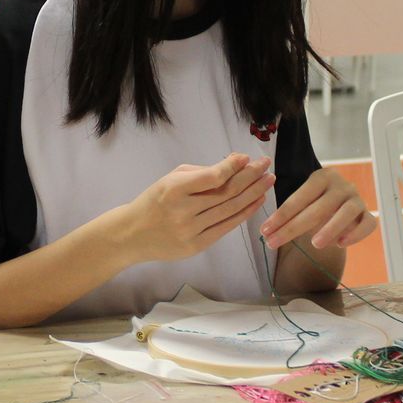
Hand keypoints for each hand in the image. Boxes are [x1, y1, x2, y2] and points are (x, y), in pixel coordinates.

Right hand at [112, 153, 274, 265]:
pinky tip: (257, 201)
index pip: (213, 177)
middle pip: (227, 192)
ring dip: (253, 194)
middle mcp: (184, 211)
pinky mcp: (197, 245)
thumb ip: (201, 172)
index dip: (234, 166)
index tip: (248, 157)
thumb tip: (235, 163)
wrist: (133, 235)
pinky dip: (245, 213)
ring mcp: (191, 231)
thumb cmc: (155, 201)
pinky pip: (227, 226)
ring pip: (231, 209)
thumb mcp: (170, 179)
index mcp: (174, 190)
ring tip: (268, 181)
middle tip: (266, 165)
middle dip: (251, 177)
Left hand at [260, 168, 374, 251]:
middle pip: (318, 208)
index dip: (281, 215)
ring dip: (330, 229)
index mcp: (322, 177)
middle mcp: (342, 185)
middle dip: (293, 228)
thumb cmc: (317, 203)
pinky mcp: (368, 214)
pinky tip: (342, 244)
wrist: (342, 204)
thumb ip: (292, 213)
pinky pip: (367, 224)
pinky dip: (356, 234)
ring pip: (346, 213)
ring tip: (314, 244)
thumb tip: (268, 231)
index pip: (299, 198)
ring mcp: (357, 199)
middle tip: (274, 243)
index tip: (264, 231)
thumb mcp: (304, 202)